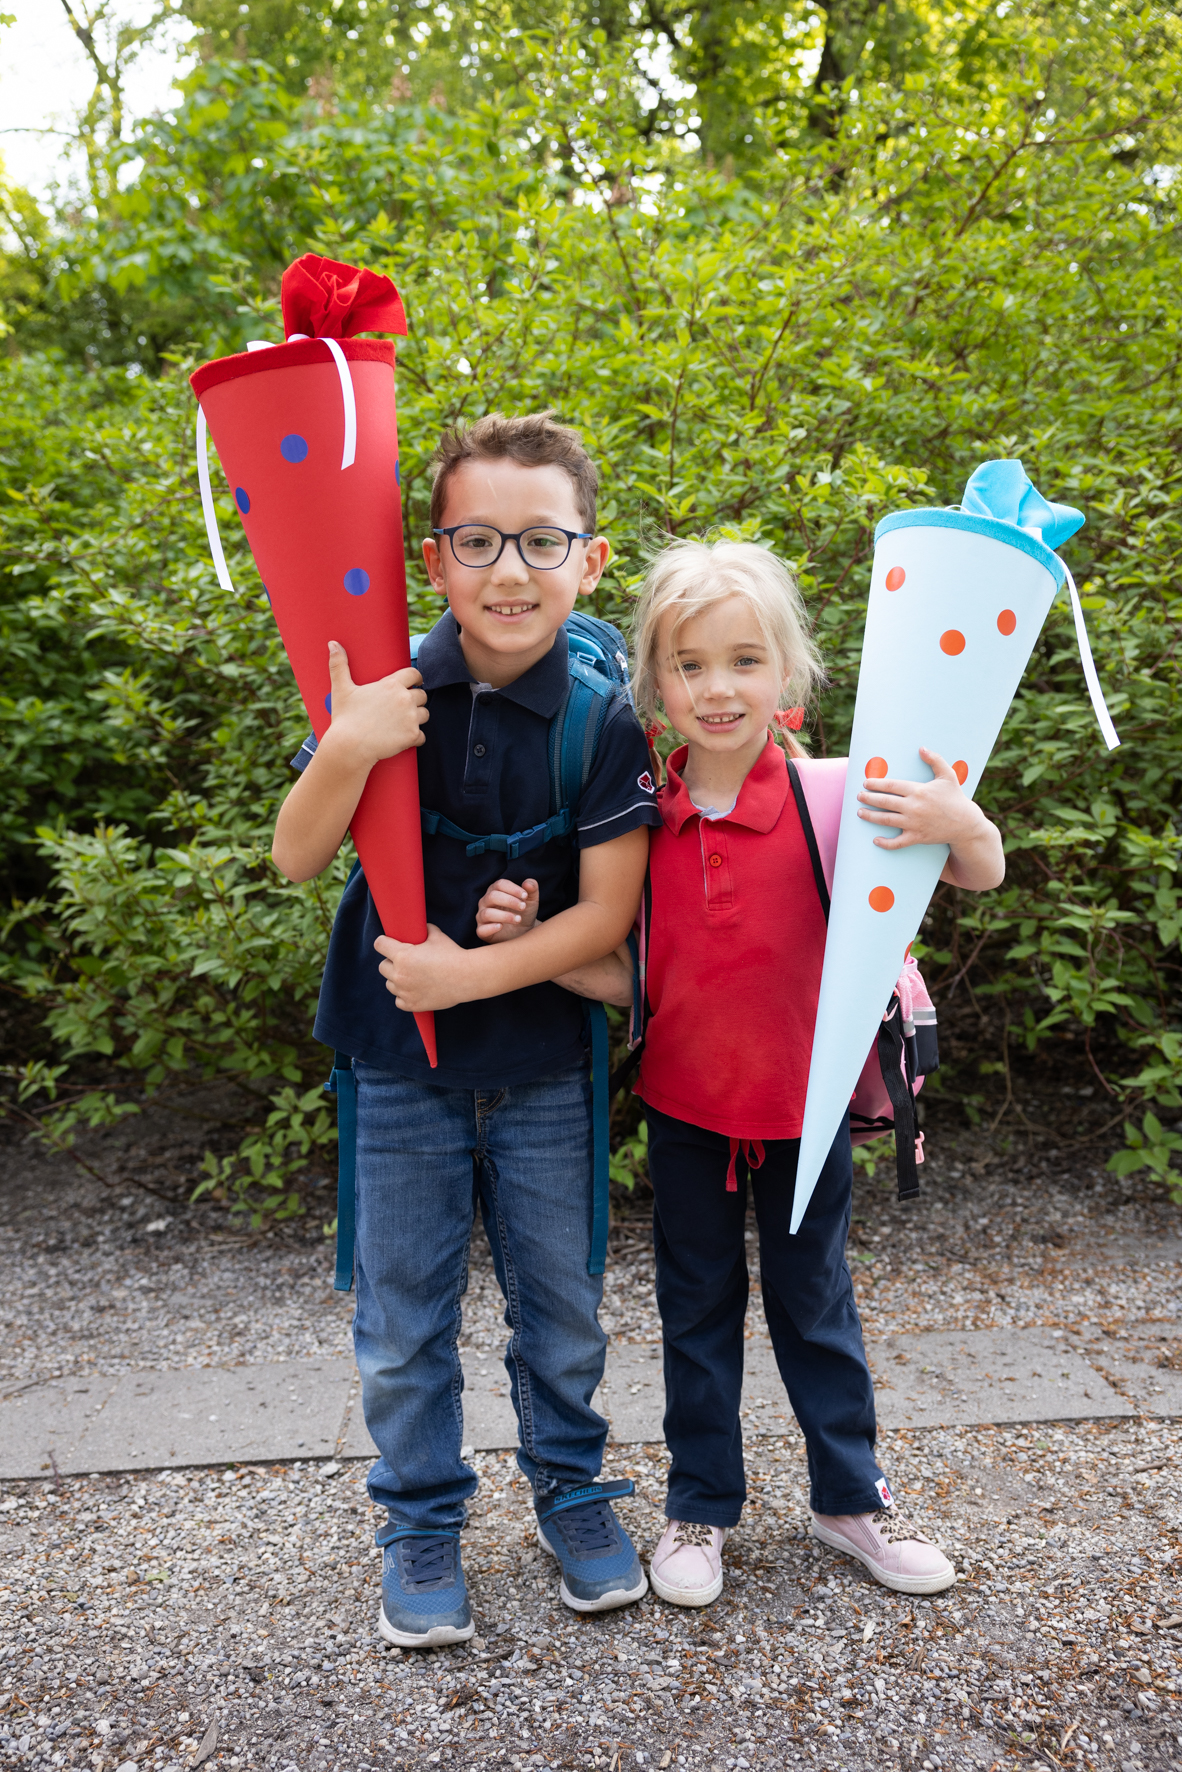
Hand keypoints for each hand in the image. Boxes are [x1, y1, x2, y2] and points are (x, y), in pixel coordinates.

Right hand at [324, 641, 427, 764]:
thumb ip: (339, 665)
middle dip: (415, 700)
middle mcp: (405, 699)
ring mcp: (410, 718)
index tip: (415, 683)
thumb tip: (332, 643)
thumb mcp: (341, 689)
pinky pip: (422, 736)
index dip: (416, 678)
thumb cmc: (345, 718)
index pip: (415, 674)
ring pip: (424, 715)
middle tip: (403, 707)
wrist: (350, 747)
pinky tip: (405, 739)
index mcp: (392, 685)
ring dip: (417, 718)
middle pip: (422, 695)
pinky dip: (415, 738)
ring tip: (403, 722)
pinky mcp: (412, 736)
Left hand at [375, 925, 472, 1011]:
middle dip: (392, 963)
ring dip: (397, 980)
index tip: (388, 944)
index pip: (379, 945)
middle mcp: (400, 974)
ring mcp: (405, 992)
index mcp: (402, 956)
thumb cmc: (452, 954)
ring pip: (389, 984)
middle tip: (406, 962)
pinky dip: (404, 996)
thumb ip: (424, 930)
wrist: (467, 977)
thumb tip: (420, 927)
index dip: (384, 943)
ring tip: (412, 977)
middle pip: (382, 967)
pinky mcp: (412, 1005)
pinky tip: (415, 990)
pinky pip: (398, 1000)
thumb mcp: (437, 936)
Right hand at [475, 877, 539, 942]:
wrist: (524, 932)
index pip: (500, 884)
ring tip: (518, 919)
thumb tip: (528, 883)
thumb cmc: (524, 912)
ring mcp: (482, 917)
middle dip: (509, 901)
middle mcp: (486, 902)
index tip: (525, 896)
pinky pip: (481, 929)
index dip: (512, 889)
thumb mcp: (531, 900)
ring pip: (487, 913)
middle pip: (492, 897)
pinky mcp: (482, 931)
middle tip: (523, 907)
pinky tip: (501, 927)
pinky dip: (491, 928)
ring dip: (504, 916)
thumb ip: (532, 889)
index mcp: (495, 890)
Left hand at [856, 747, 989, 849]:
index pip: (891, 785)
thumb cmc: (955, 798)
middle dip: (869, 799)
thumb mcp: (948, 776)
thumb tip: (922, 748)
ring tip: (860, 812)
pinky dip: (885, 843)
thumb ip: (935, 760)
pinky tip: (876, 840)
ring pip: (886, 820)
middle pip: (884, 802)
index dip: (876, 784)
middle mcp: (913, 807)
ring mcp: (914, 823)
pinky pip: (897, 842)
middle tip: (859, 796)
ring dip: (870, 817)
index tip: (866, 783)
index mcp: (918, 791)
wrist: (966, 823)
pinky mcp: (917, 837)